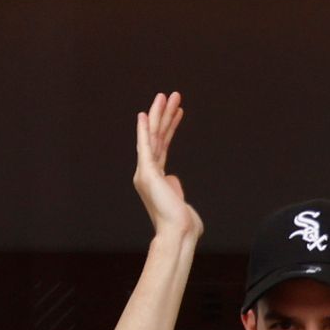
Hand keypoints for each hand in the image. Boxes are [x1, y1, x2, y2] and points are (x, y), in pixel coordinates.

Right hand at [131, 92, 199, 238]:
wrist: (180, 233)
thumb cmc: (184, 223)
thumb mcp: (180, 201)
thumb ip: (175, 187)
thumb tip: (173, 178)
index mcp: (156, 178)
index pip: (164, 146)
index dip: (170, 127)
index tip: (177, 112)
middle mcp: (148, 172)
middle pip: (158, 137)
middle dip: (165, 115)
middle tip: (172, 96)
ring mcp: (146, 172)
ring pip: (154, 136)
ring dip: (160, 115)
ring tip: (166, 96)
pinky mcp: (147, 172)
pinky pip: (146, 146)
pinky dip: (145, 130)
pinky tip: (146, 114)